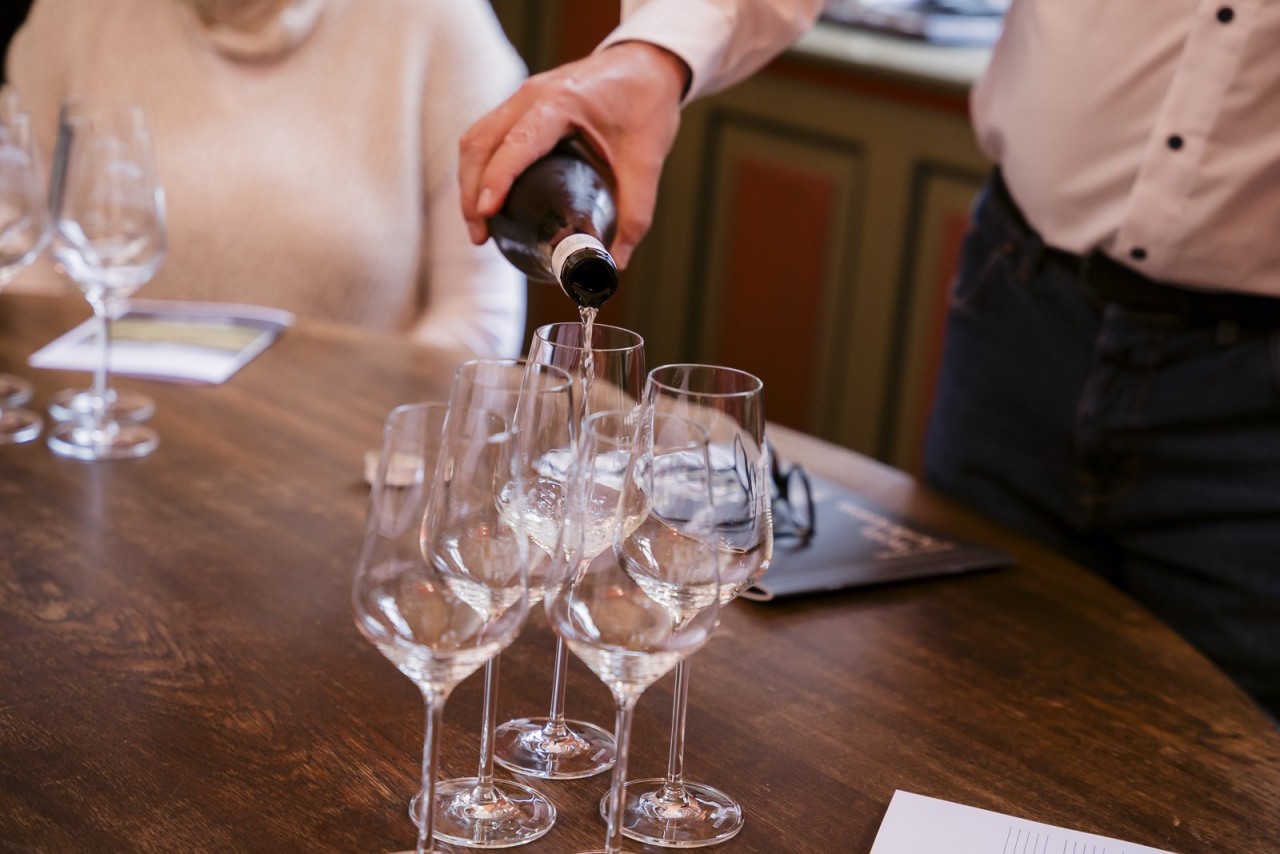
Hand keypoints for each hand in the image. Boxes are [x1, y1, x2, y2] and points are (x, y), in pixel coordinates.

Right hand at [459, 41, 688, 268]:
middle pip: (481, 143)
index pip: (515, 144)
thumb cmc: (647, 102)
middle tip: (480, 236)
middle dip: (473, 193)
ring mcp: (522, 97)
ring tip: (480, 225)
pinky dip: (480, 167)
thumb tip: (615, 262)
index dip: (497, 180)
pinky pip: (487, 135)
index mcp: (561, 103)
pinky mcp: (521, 105)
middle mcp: (531, 95)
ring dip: (470, 182)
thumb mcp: (647, 161)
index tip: (486, 215)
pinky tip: (489, 197)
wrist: (648, 63)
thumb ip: (634, 214)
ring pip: (476, 138)